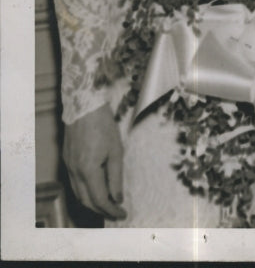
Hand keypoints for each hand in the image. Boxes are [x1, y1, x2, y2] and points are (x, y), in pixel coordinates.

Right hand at [63, 104, 126, 219]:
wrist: (84, 106)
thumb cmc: (104, 125)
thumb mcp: (116, 150)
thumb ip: (116, 177)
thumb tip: (117, 198)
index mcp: (88, 170)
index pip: (100, 199)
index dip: (112, 210)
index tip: (122, 213)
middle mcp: (75, 171)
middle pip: (86, 201)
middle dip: (101, 210)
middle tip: (116, 212)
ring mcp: (68, 166)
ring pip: (78, 194)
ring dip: (92, 202)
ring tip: (107, 204)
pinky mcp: (67, 160)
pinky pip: (74, 183)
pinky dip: (84, 191)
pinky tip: (95, 189)